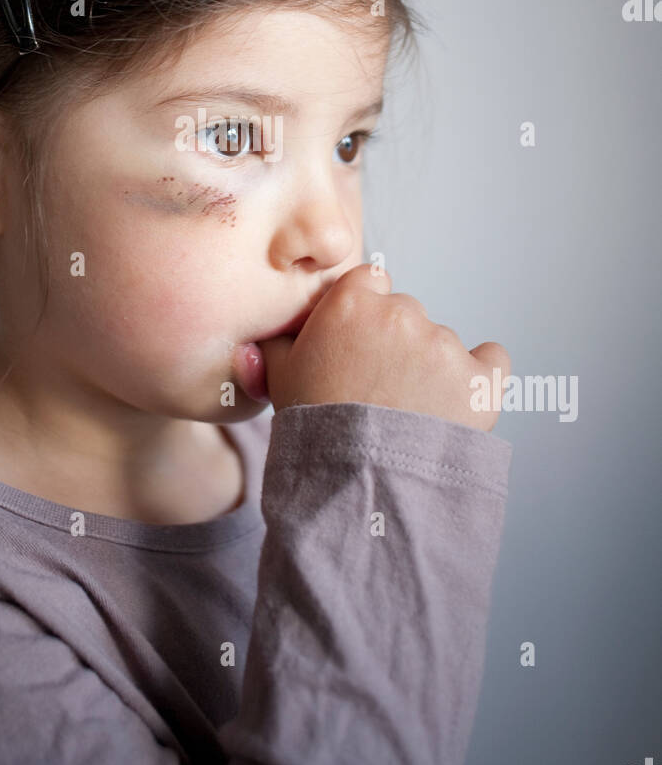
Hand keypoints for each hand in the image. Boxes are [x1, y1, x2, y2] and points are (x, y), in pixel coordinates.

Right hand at [259, 264, 509, 431]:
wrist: (361, 483)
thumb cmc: (316, 429)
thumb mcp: (278, 378)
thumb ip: (276, 340)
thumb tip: (274, 326)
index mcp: (352, 303)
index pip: (369, 281)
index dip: (362, 312)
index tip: (356, 343)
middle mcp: (401, 313)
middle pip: (404, 312)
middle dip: (394, 342)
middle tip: (377, 386)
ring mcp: (444, 345)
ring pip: (440, 341)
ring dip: (429, 367)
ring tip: (407, 412)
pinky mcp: (480, 378)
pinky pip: (491, 361)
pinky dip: (479, 377)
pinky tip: (457, 400)